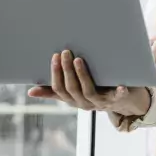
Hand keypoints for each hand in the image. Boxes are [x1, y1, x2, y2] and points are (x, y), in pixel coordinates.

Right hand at [27, 50, 150, 116]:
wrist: (124, 103)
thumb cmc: (96, 93)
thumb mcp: (74, 93)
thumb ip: (55, 91)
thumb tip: (31, 91)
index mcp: (73, 100)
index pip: (59, 89)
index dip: (56, 74)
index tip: (55, 57)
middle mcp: (85, 103)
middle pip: (72, 89)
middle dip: (67, 71)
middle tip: (66, 52)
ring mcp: (100, 102)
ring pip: (88, 91)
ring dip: (82, 75)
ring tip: (79, 60)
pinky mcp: (117, 99)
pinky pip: (117, 97)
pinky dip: (118, 92)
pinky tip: (121, 85)